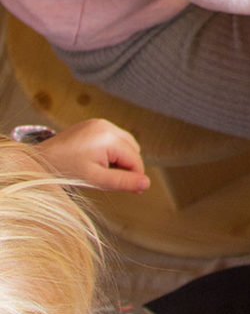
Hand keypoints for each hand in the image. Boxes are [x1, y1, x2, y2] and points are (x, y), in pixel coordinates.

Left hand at [29, 120, 147, 192]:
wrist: (39, 160)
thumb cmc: (64, 170)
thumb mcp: (96, 180)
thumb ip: (123, 181)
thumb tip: (146, 183)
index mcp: (108, 137)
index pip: (135, 159)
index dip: (136, 177)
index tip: (132, 191)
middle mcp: (106, 125)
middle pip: (133, 149)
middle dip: (128, 166)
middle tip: (112, 181)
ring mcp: (99, 122)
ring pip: (126, 142)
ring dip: (121, 158)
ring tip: (103, 171)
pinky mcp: (93, 124)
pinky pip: (114, 137)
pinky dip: (112, 150)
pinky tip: (98, 161)